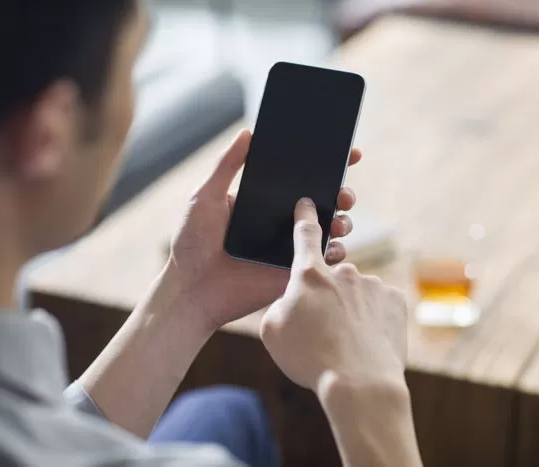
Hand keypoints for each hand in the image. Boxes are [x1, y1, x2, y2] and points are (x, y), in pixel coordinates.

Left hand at [167, 130, 361, 331]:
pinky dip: (333, 252)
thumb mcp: (204, 197)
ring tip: (339, 220)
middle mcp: (280, 222)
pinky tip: (332, 246)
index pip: (298, 177)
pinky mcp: (291, 272)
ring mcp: (288, 247)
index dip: (325, 165)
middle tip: (343, 193)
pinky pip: (321, 261)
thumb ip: (226, 165)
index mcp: (263, 201)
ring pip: (328, 229)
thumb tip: (247, 132)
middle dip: (341, 192)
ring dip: (342, 221)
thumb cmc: (191, 243)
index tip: (347, 153)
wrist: (190, 290)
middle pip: (321, 201)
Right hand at [260, 198, 407, 392]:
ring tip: (345, 342)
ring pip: (355, 293)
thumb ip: (280, 304)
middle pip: (330, 277)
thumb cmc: (310, 358)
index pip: (304, 233)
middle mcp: (342, 271)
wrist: (360, 384)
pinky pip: (379, 304)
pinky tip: (366, 341)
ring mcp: (372, 284)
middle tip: (322, 329)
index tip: (307, 203)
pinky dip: (372, 318)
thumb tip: (295, 299)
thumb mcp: (271, 331)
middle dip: (326, 297)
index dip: (304, 215)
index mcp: (308, 275)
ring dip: (349, 310)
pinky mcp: (395, 300)